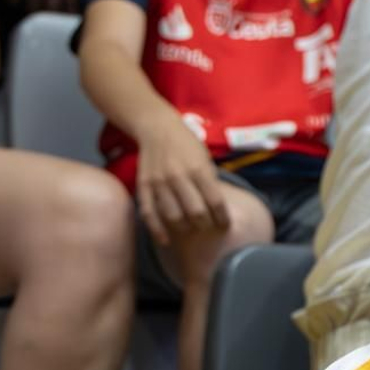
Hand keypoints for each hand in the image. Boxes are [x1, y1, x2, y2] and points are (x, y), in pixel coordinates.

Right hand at [136, 114, 228, 245]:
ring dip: (185, 228)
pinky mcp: (144, 186)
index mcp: (198, 169)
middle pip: (195, 213)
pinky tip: (165, 240)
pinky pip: (149, 213)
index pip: (215, 202)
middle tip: (209, 227)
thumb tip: (219, 210)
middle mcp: (178, 177)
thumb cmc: (187, 145)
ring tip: (192, 229)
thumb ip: (210, 183)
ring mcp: (159, 182)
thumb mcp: (206, 159)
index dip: (223, 218)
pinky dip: (157, 230)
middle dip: (206, 225)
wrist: (157, 129)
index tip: (225, 225)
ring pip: (173, 217)